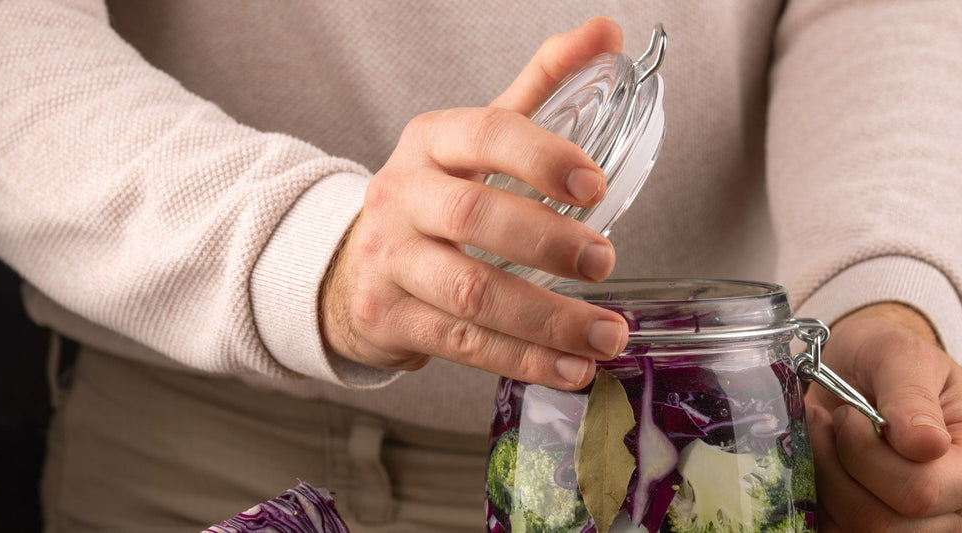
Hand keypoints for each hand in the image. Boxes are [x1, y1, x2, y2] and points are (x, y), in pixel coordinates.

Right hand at [320, 18, 628, 389]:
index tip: (596, 186)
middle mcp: (403, 197)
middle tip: (606, 262)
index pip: (485, 134)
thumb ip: (544, 85)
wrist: (353, 264)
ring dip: (549, 320)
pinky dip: (525, 360)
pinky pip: (465, 346)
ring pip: (472, 294)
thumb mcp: (479, 135)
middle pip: (475, 217)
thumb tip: (607, 33)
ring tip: (608, 333)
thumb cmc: (436, 196)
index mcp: (432, 142)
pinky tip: (573, 368)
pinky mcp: (390, 319)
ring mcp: (391, 261)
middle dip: (549, 243)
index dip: (541, 157)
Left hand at [805, 303, 961, 531]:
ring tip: (824, 438)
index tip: (851, 412)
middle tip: (831, 422)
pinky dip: (820, 502)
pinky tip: (825, 464)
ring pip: (858, 532)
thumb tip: (927, 445)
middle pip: (886, 523)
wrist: (871, 375)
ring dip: (825, 482)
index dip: (869, 456)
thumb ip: (912, 395)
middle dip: (840, 469)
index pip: (924, 490)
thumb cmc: (893, 361)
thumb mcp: (903, 355)